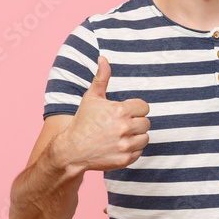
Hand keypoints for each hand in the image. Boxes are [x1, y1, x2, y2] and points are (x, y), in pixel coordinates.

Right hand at [57, 56, 150, 172]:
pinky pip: (139, 152)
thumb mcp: (91, 98)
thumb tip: (103, 58)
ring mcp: (125, 145)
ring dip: (136, 136)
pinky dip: (132, 150)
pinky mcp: (125, 160)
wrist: (72, 150)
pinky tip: (118, 146)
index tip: (124, 112)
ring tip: (120, 135)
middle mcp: (124, 128)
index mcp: (120, 111)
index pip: (144, 107)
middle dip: (136, 122)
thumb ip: (101, 78)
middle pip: (146, 122)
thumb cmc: (82, 122)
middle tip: (120, 125)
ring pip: (145, 137)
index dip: (135, 109)